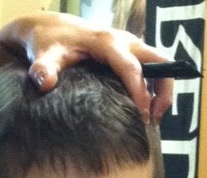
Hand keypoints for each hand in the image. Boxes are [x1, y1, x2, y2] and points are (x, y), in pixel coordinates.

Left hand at [0, 12, 172, 123]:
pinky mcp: (129, 53)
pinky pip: (152, 69)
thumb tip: (45, 82)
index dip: (140, 93)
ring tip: (150, 118)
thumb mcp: (43, 55)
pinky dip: (154, 88)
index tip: (141, 117)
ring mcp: (129, 46)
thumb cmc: (48, 43)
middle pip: (160, 62)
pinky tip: (142, 109)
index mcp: (107, 42)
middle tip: (152, 119)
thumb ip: (43, 69)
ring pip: (160, 66)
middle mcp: (124, 41)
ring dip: (161, 91)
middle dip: (163, 91)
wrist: (51, 29)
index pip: (132, 68)